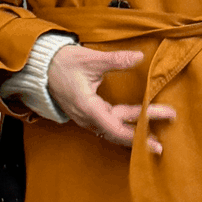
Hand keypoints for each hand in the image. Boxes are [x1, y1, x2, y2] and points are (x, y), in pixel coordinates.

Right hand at [46, 45, 174, 156]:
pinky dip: (124, 125)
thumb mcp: (90, 59)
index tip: (153, 140)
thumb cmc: (62, 63)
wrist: (40, 66)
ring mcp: (86, 117)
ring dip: (133, 132)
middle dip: (140, 137)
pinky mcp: (87, 113)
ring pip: (113, 129)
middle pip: (117, 133)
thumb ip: (116, 60)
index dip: (137, 134)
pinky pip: (108, 124)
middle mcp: (87, 118)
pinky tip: (138, 124)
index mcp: (87, 108)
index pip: (115, 129)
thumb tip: (139, 56)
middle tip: (161, 145)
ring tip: (155, 135)